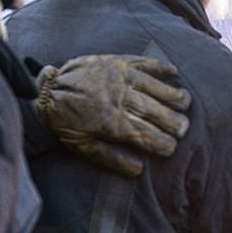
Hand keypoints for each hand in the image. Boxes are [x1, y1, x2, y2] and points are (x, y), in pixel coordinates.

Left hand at [34, 54, 191, 175]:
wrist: (46, 89)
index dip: (163, 143)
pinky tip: (174, 73)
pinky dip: (161, 67)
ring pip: (156, 88)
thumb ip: (111, 158)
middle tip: (184, 129)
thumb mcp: (82, 146)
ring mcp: (120, 77)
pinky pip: (145, 63)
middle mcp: (120, 98)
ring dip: (174, 96)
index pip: (146, 135)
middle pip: (157, 112)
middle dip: (175, 122)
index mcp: (111, 122)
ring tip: (186, 103)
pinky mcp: (117, 62)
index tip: (172, 149)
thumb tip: (138, 170)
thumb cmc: (65, 121)